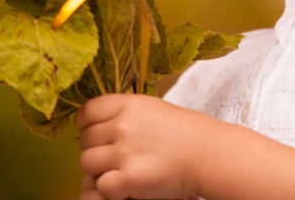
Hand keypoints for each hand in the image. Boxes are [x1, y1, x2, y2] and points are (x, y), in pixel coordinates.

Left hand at [76, 93, 219, 199]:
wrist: (210, 154)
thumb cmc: (187, 132)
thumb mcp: (153, 109)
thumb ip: (125, 114)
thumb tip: (97, 126)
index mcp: (128, 104)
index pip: (86, 111)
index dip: (86, 125)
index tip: (94, 133)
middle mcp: (123, 125)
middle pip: (84, 141)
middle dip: (96, 150)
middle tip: (117, 157)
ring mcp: (124, 152)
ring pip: (87, 164)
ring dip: (101, 171)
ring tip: (123, 171)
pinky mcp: (129, 178)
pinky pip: (102, 186)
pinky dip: (112, 189)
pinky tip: (130, 184)